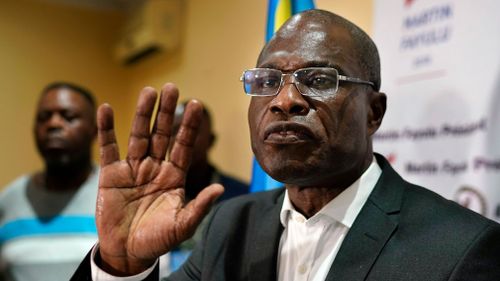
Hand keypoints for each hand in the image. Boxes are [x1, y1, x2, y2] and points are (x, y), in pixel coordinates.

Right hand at [95, 83, 223, 275]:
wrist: (127, 252)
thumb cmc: (157, 240)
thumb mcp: (181, 226)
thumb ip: (199, 207)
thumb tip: (218, 189)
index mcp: (174, 176)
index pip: (184, 146)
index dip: (189, 126)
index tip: (196, 104)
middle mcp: (155, 167)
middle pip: (162, 134)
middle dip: (166, 112)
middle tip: (171, 88)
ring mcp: (133, 169)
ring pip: (138, 136)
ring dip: (142, 114)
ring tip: (148, 91)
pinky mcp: (111, 175)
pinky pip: (108, 148)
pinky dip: (106, 129)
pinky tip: (106, 108)